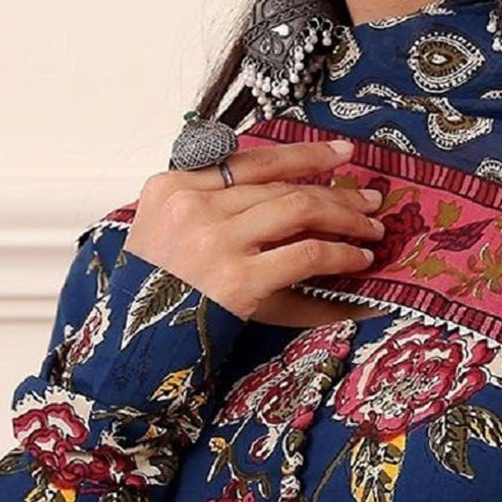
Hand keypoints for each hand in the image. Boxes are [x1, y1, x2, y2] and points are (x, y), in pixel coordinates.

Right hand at [124, 139, 383, 323]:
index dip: (305, 154)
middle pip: (283, 186)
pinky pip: (307, 254)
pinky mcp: (238, 280)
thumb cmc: (155, 292)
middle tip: (370, 199)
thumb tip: (287, 188)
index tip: (342, 152)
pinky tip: (358, 259)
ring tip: (372, 228)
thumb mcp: (167, 231)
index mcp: (173, 186)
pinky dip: (340, 254)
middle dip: (336, 191)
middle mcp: (193, 205)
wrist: (130, 349)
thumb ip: (212, 202)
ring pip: (301, 210)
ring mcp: (215, 241)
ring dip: (346, 218)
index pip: (254, 160)